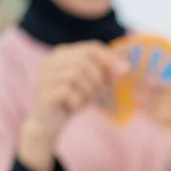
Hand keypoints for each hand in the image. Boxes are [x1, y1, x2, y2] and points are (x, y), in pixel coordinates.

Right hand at [19, 41, 126, 170]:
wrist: (48, 123)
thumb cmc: (72, 100)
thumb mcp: (91, 85)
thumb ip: (104, 74)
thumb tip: (124, 68)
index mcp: (63, 53)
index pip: (91, 47)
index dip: (110, 58)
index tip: (125, 70)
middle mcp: (51, 60)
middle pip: (85, 60)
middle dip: (98, 77)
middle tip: (101, 92)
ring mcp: (45, 75)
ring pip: (76, 74)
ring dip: (88, 90)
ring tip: (85, 100)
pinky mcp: (44, 91)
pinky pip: (68, 91)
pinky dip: (77, 101)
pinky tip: (73, 106)